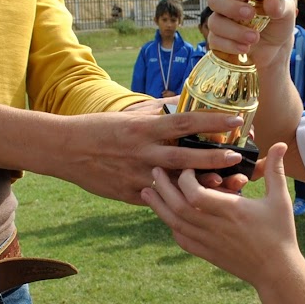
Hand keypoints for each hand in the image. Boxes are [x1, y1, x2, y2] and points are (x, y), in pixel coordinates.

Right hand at [38, 108, 249, 204]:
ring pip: (176, 183)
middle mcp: (143, 152)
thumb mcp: (130, 116)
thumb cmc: (101, 129)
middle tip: (238, 157)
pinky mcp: (130, 195)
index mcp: (144, 129)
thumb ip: (157, 111)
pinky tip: (201, 202)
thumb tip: (182, 100)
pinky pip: (159, 199)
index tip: (237, 119)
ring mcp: (137, 176)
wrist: (67, 150)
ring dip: (203, 183)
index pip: (184, 122)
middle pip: (185, 157)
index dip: (212, 121)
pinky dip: (179, 200)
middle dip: (214, 158)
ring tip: (227, 183)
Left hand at [142, 142, 300, 286]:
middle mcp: (215, 226)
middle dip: (162, 187)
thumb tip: (281, 144)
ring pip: (174, 223)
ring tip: (147, 191)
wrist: (276, 271)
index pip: (195, 193)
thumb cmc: (280, 233)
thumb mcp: (280, 200)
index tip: (187, 168)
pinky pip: (181, 239)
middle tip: (154, 171)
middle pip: (178, 206)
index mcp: (231, 210)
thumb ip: (275, 171)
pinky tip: (167, 216)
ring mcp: (208, 242)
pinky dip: (171, 225)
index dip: (185, 179)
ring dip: (159, 205)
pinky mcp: (207, 253)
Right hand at [205, 0, 293, 67]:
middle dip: (231, 8)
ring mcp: (220, 22)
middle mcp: (225, 3)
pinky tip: (245, 48)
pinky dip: (230, 45)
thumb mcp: (286, 11)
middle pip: (214, 0)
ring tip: (255, 38)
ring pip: (214, 22)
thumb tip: (271, 1)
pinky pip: (214, 41)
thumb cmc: (278, 21)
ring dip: (234, 31)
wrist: (277, 48)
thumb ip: (280, 5)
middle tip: (250, 14)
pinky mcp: (218, 40)